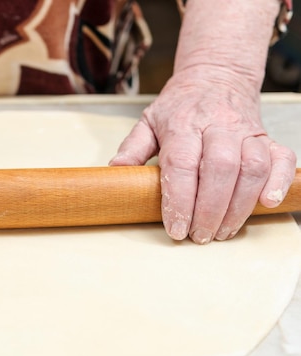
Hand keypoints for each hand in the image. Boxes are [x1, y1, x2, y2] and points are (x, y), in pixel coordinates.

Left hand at [110, 68, 296, 243]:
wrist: (216, 76)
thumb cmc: (180, 106)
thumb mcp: (148, 121)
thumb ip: (132, 148)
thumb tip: (115, 172)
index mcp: (183, 124)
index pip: (182, 164)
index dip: (179, 200)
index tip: (175, 227)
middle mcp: (217, 126)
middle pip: (219, 169)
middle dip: (208, 210)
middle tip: (198, 235)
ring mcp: (246, 132)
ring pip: (251, 169)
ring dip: (239, 206)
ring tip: (222, 231)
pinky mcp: (268, 138)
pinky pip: (282, 160)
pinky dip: (279, 182)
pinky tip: (267, 203)